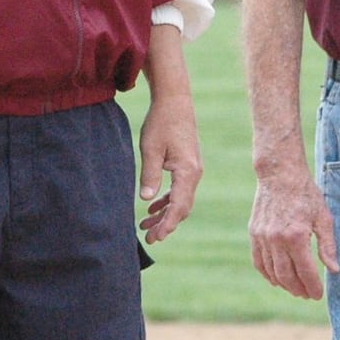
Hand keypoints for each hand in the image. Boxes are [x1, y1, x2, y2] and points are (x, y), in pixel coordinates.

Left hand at [138, 90, 201, 242]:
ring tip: (145, 225)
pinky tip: (152, 206)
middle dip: (166, 224)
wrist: (175, 101)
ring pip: (181, 200)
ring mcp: (193, 169)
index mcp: (188, 172)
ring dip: (165, 214)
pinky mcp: (188, 165)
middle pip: (183, 207)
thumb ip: (150, 176)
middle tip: (149, 238)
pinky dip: (167, 201)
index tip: (155, 238)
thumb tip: (146, 200)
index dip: (167, 224)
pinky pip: (180, 189)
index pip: (179, 206)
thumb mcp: (151, 149)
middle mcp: (194, 173)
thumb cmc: (162, 123)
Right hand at [250, 168, 338, 300]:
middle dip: (298, 289)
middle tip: (307, 295)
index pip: (305, 271)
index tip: (318, 295)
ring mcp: (263, 237)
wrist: (280, 175)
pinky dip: (267, 274)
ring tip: (295, 289)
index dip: (312, 286)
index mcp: (297, 236)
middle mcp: (277, 240)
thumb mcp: (323, 217)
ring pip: (272, 272)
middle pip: (287, 276)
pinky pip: (259, 262)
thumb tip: (334, 269)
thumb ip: (328, 245)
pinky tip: (277, 279)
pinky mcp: (254, 234)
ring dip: (284, 284)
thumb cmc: (306, 194)